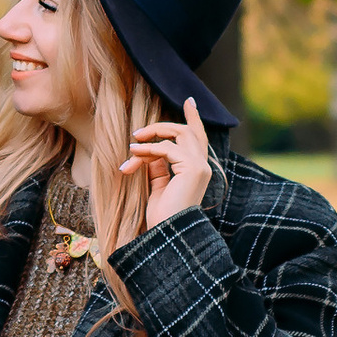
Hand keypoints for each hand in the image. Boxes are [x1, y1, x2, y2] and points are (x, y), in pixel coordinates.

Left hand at [128, 111, 211, 227]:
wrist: (166, 235)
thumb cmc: (162, 217)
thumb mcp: (159, 186)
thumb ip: (158, 167)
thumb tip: (150, 150)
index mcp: (197, 171)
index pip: (198, 138)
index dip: (194, 118)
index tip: (189, 101)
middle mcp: (203, 167)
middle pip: (187, 131)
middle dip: (162, 126)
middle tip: (138, 133)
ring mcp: (200, 167)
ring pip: (179, 134)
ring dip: (153, 134)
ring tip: (133, 144)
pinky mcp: (193, 169)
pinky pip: (167, 149)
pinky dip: (149, 150)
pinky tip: (134, 155)